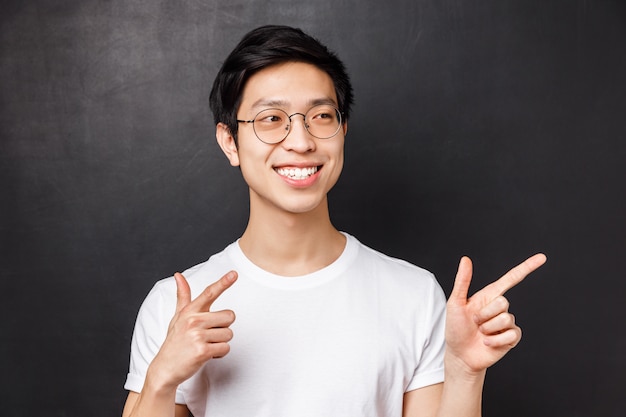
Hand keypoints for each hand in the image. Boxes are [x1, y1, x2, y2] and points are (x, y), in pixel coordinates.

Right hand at [147, 271, 237, 388]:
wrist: (165, 368)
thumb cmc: (175, 342)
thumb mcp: (178, 317)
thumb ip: (183, 296)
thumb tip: (178, 276)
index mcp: (189, 311)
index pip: (209, 293)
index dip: (223, 282)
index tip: (234, 274)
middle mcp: (193, 321)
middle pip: (229, 316)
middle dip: (223, 327)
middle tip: (208, 335)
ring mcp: (197, 336)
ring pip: (229, 334)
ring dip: (220, 342)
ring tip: (205, 345)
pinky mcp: (202, 351)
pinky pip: (225, 348)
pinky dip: (219, 353)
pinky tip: (206, 354)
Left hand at [444, 254, 545, 373]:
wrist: (460, 355)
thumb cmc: (455, 328)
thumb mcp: (455, 303)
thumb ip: (462, 281)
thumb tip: (466, 259)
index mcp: (488, 296)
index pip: (511, 279)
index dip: (526, 268)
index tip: (542, 258)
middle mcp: (500, 307)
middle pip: (503, 302)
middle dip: (485, 314)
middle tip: (475, 322)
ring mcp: (507, 323)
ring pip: (505, 319)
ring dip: (488, 328)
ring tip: (480, 333)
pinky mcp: (512, 338)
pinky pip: (511, 334)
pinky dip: (495, 340)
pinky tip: (487, 343)